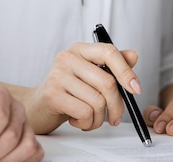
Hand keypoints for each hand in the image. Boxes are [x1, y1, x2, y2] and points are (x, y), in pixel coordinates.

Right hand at [21, 42, 140, 133]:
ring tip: (89, 118)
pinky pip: (84, 112)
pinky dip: (86, 123)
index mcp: (80, 49)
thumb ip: (111, 66)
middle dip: (116, 105)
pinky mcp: (52, 94)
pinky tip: (77, 120)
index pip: (109, 52)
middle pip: (107, 82)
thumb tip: (133, 55)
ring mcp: (58, 75)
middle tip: (115, 117)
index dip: (126, 71)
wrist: (36, 107)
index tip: (136, 89)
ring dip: (98, 118)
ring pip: (97, 101)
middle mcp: (68, 57)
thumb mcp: (90, 76)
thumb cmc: (67, 91)